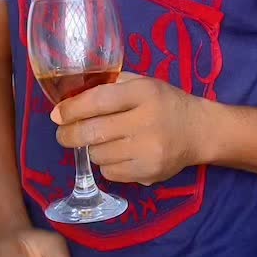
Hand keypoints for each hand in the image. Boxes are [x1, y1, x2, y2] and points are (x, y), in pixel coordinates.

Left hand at [51, 73, 212, 185]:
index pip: (98, 100)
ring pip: (98, 155)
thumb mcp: (142, 83)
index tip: (57, 114)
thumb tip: (70, 99)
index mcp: (144, 92)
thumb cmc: (164, 102)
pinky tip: (118, 154)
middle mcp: (147, 121)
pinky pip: (110, 173)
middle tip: (62, 134)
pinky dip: (106, 164)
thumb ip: (110, 85)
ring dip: (92, 149)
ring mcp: (149, 150)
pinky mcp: (150, 173)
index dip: (72, 108)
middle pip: (93, 132)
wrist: (199, 131)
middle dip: (69, 134)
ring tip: (101, 141)